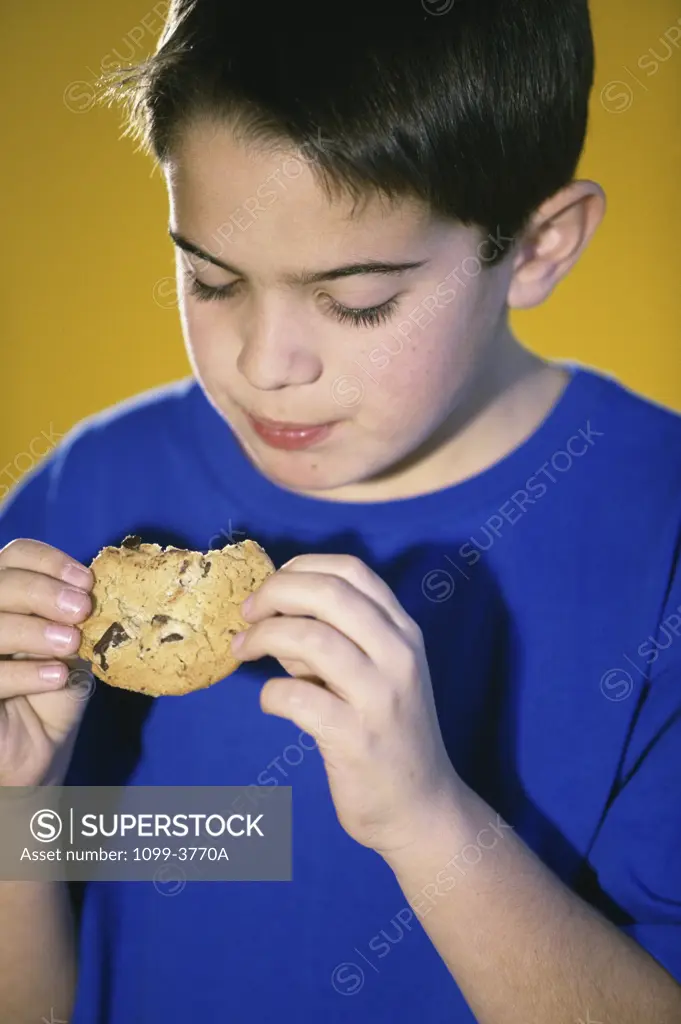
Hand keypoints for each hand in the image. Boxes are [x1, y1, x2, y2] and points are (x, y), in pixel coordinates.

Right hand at [0, 539, 93, 785]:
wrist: (39, 747)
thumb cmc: (54, 687)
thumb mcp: (71, 642)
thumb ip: (77, 612)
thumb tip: (103, 584)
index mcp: (6, 591)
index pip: (15, 554)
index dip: (48, 561)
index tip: (86, 582)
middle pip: (0, 581)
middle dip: (43, 591)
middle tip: (81, 610)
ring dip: (34, 629)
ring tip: (70, 643)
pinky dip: (23, 672)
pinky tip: (55, 676)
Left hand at [232, 554, 460, 854]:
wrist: (420, 807)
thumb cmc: (388, 732)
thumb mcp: (370, 675)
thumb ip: (327, 639)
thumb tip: (273, 614)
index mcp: (403, 631)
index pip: (352, 570)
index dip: (301, 566)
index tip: (272, 585)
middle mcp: (399, 654)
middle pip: (329, 593)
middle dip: (275, 592)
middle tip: (247, 612)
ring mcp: (381, 696)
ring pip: (312, 638)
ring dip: (264, 636)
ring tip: (242, 650)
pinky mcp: (357, 738)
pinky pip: (297, 698)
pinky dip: (271, 693)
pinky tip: (271, 703)